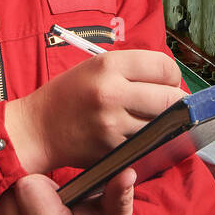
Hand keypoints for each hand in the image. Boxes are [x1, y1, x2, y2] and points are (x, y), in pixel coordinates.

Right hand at [5, 49, 185, 172]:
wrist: (37, 129)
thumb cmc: (69, 95)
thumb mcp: (96, 67)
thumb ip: (133, 70)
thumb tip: (173, 82)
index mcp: (109, 65)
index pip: (164, 67)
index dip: (173, 76)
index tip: (168, 83)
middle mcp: (111, 92)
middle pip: (171, 97)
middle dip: (178, 103)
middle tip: (172, 106)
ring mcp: (112, 124)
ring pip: (162, 124)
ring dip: (165, 125)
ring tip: (154, 120)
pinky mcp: (111, 149)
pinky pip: (146, 144)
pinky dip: (149, 142)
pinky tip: (138, 137)